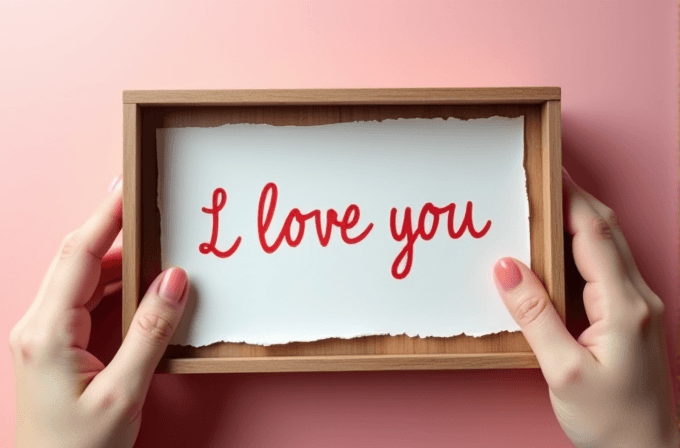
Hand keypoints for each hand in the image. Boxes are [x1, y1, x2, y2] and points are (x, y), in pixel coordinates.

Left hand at [10, 175, 189, 447]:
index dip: (105, 219)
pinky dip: (116, 287)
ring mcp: (45, 334)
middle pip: (79, 260)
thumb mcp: (123, 391)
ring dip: (119, 261)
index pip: (79, 257)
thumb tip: (174, 280)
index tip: (128, 189)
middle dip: (113, 231)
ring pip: (84, 279)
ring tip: (155, 247)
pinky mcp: (57, 344)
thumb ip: (150, 331)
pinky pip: (87, 300)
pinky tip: (142, 286)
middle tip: (148, 209)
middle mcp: (39, 326)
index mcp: (47, 333)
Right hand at [493, 167, 677, 447]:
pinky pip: (604, 267)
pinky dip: (579, 246)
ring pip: (606, 245)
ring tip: (542, 206)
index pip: (593, 233)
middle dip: (574, 198)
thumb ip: (534, 314)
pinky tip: (556, 250)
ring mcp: (636, 305)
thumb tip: (506, 266)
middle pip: (605, 230)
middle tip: (539, 178)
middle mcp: (637, 297)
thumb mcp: (562, 370)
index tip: (545, 171)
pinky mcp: (629, 316)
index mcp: (624, 305)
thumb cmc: (611, 421)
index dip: (569, 197)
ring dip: (576, 219)